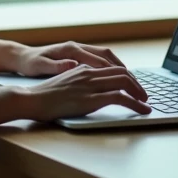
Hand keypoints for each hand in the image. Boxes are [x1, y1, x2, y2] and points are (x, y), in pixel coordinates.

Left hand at [12, 41, 126, 76]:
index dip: (114, 72)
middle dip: (124, 70)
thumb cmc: (30, 63)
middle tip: (137, 86)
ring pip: (106, 55)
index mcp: (70, 49)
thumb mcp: (39, 66)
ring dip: (120, 68)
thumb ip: (56, 66)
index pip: (99, 60)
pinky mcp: (78, 54)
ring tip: (133, 83)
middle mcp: (77, 46)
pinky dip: (111, 67)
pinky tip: (116, 78)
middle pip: (107, 55)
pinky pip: (100, 58)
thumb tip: (73, 65)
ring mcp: (79, 49)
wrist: (21, 56)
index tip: (127, 83)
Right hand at [21, 65, 151, 119]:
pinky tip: (142, 110)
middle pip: (122, 73)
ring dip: (140, 93)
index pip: (113, 67)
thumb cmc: (43, 95)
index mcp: (83, 68)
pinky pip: (120, 98)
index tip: (135, 87)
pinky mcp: (90, 99)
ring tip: (146, 103)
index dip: (128, 77)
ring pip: (124, 82)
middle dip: (137, 84)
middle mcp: (89, 73)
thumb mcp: (64, 83)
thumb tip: (90, 89)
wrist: (31, 99)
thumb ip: (78, 82)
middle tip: (145, 95)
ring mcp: (90, 85)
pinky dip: (135, 103)